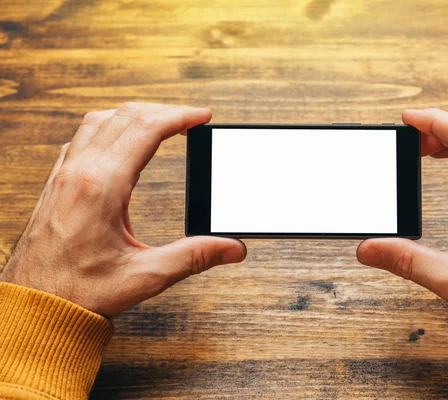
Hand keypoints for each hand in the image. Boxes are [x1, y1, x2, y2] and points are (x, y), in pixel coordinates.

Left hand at [0, 102, 245, 318]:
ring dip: (134, 115)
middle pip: (125, 116)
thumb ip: (194, 257)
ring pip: (99, 120)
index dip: (180, 116)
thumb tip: (231, 247)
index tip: (203, 117)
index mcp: (102, 187)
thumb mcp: (145, 277)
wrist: (33, 306)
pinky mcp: (56, 183)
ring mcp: (64, 175)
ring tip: (161, 123)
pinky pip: (81, 138)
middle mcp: (80, 172)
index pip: (146, 128)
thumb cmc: (78, 292)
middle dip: (164, 111)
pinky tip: (120, 142)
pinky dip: (108, 127)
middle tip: (191, 120)